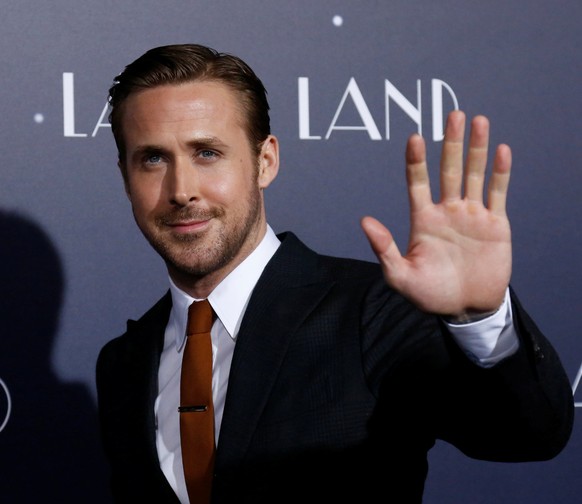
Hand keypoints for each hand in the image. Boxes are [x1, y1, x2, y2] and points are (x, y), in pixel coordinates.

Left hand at [361, 110, 511, 317]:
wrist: (465, 308)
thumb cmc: (429, 294)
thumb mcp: (401, 276)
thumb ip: (384, 249)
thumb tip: (365, 220)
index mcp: (423, 219)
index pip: (417, 182)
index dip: (416, 161)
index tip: (414, 138)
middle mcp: (447, 211)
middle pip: (448, 170)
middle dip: (450, 143)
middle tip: (453, 114)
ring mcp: (472, 215)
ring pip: (475, 174)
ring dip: (476, 149)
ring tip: (477, 121)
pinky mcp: (495, 224)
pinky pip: (498, 193)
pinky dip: (500, 173)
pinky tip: (501, 151)